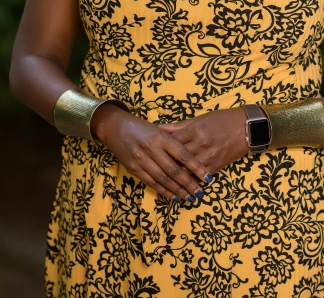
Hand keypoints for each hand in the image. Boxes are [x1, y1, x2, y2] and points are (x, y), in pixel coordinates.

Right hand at [91, 103, 212, 201]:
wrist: (115, 127)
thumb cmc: (142, 127)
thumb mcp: (159, 129)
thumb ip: (174, 140)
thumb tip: (194, 154)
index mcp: (162, 137)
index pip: (183, 155)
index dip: (196, 168)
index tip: (207, 177)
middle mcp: (152, 149)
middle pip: (174, 170)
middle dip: (189, 184)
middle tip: (201, 193)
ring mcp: (142, 160)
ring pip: (164, 179)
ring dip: (178, 191)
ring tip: (190, 198)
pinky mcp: (133, 169)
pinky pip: (151, 183)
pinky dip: (164, 191)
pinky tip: (174, 196)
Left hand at [157, 107, 249, 173]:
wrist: (246, 128)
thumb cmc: (221, 119)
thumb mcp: (199, 118)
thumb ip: (178, 125)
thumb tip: (158, 126)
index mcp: (195, 130)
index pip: (172, 142)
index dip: (160, 148)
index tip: (152, 152)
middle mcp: (200, 144)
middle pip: (177, 158)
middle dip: (165, 164)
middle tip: (153, 169)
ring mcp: (209, 157)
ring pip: (187, 171)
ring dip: (175, 178)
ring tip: (163, 181)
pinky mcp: (216, 167)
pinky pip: (199, 178)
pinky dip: (189, 182)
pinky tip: (181, 187)